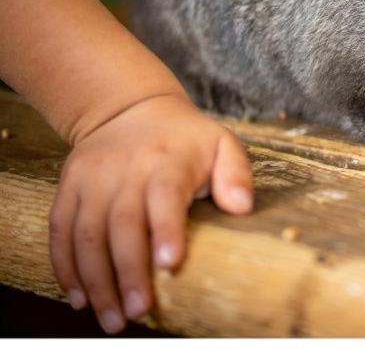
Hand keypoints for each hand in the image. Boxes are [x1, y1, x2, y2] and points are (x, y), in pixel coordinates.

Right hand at [49, 93, 252, 333]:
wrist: (130, 109)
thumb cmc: (186, 138)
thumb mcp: (222, 143)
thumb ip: (237, 174)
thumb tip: (242, 207)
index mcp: (168, 161)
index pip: (165, 195)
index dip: (166, 230)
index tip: (170, 265)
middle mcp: (125, 170)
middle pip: (122, 223)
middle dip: (128, 271)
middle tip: (138, 311)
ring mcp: (92, 180)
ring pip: (86, 233)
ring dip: (96, 280)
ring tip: (112, 317)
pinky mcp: (69, 188)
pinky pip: (60, 230)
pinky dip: (66, 267)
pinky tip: (80, 297)